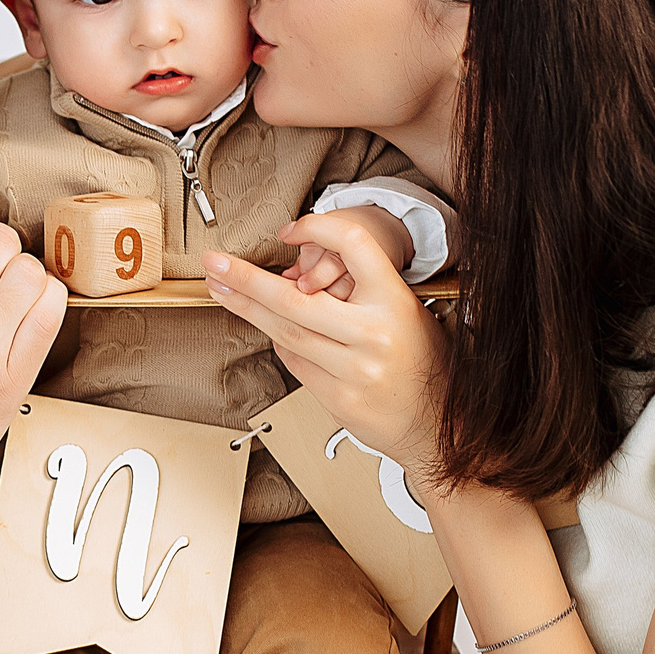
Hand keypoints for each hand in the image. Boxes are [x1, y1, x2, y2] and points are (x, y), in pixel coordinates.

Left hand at [204, 211, 447, 470]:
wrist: (440, 424)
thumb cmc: (421, 361)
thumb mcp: (406, 310)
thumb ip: (363, 287)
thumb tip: (304, 265)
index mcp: (395, 302)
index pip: (353, 245)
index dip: (316, 229)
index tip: (288, 230)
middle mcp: (373, 335)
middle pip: (295, 300)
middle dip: (246, 279)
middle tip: (214, 262)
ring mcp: (354, 372)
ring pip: (286, 333)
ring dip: (247, 309)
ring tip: (220, 289)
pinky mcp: (339, 400)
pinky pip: (295, 362)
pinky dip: (278, 341)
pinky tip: (265, 325)